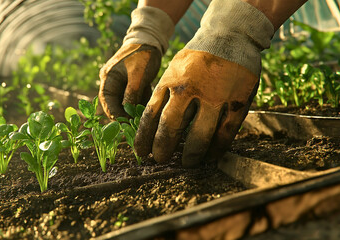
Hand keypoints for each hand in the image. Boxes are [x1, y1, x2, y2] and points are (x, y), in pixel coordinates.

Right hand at [99, 44, 160, 118]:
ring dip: (133, 110)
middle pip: (114, 103)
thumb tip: (128, 113)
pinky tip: (148, 109)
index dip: (114, 114)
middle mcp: (112, 81)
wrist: (151, 40)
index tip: (124, 123)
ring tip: (143, 119)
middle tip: (135, 126)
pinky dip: (140, 103)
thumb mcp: (138, 76)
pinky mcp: (131, 83)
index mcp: (108, 78)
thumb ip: (132, 94)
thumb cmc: (142, 55)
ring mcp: (122, 82)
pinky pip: (133, 97)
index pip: (106, 101)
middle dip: (124, 115)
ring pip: (125, 102)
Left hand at [134, 49, 258, 166]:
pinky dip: (217, 149)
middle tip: (160, 160)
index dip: (144, 138)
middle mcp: (189, 91)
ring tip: (187, 163)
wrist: (230, 35)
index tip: (141, 152)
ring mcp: (215, 97)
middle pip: (170, 129)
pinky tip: (211, 157)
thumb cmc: (197, 57)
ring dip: (191, 155)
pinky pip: (225, 134)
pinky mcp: (237, 103)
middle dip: (162, 149)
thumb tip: (152, 123)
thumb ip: (164, 93)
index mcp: (170, 82)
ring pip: (199, 136)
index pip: (150, 116)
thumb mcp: (173, 70)